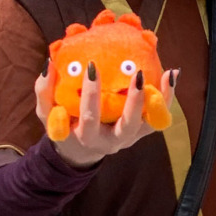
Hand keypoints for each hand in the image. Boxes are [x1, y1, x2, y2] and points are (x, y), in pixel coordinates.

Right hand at [36, 59, 177, 169]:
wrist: (81, 149)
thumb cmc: (64, 125)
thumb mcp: (48, 114)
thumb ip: (44, 93)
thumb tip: (49, 65)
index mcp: (88, 136)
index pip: (90, 117)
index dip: (91, 95)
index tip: (92, 68)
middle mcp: (112, 141)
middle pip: (127, 125)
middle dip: (134, 102)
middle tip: (137, 75)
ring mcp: (130, 138)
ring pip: (150, 123)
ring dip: (159, 99)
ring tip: (166, 73)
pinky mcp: (143, 132)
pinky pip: (159, 116)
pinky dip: (167, 96)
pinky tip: (172, 73)